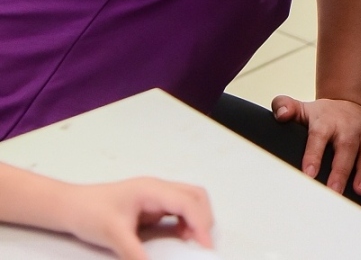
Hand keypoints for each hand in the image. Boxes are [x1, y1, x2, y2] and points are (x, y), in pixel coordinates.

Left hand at [62, 177, 212, 259]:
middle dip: (204, 219)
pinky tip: (181, 239)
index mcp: (152, 190)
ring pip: (188, 201)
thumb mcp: (113, 235)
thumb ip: (134, 254)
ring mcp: (155, 196)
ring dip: (196, 220)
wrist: (72, 206)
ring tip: (194, 244)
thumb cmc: (90, 213)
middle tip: (203, 245)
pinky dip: (185, 224)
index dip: (201, 223)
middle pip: (194, 196)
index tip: (206, 247)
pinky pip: (177, 211)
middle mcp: (158, 189)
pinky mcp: (151, 206)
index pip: (186, 202)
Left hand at [272, 96, 360, 195]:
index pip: (319, 137)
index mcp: (326, 121)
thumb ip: (284, 107)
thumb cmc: (322, 116)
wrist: (346, 104)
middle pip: (346, 147)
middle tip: (335, 190)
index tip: (309, 173)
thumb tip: (280, 114)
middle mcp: (348, 126)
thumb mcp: (302, 109)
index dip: (314, 154)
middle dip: (342, 169)